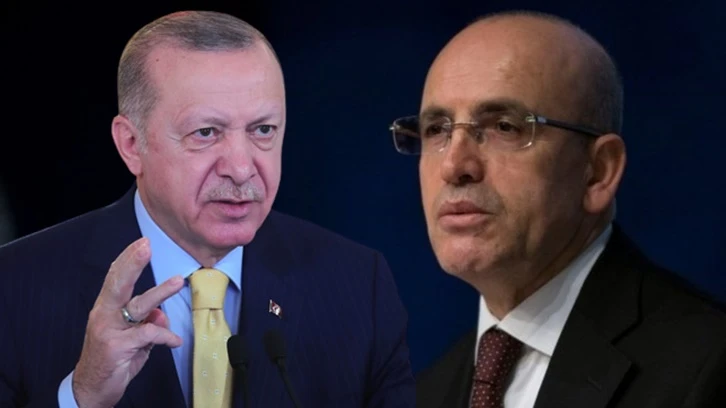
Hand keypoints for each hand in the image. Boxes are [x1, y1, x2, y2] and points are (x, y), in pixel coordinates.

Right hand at [72, 237, 183, 407]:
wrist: (91, 390)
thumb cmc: (112, 361)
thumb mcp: (133, 339)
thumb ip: (147, 323)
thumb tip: (162, 313)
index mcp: (105, 309)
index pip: (115, 278)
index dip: (128, 259)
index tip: (142, 243)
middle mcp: (104, 315)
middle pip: (118, 283)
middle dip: (133, 262)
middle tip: (146, 246)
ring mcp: (109, 331)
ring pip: (138, 305)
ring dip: (160, 292)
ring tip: (177, 282)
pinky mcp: (117, 347)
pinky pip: (148, 333)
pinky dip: (165, 335)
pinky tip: (174, 340)